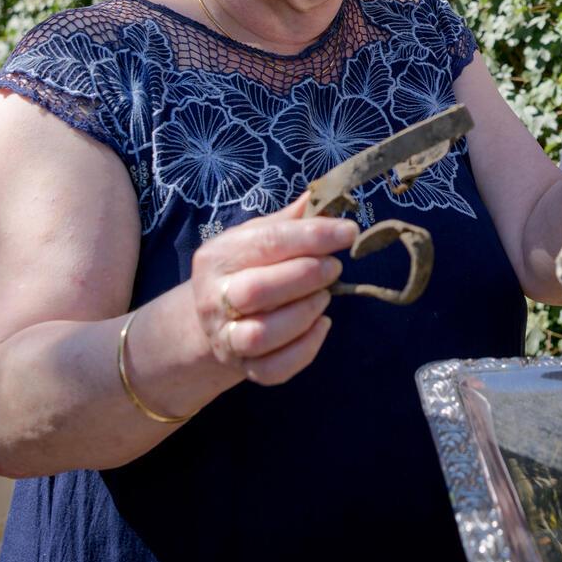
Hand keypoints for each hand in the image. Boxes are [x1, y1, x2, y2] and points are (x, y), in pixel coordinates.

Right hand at [189, 193, 355, 384]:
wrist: (212, 320)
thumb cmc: (244, 269)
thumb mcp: (256, 238)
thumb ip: (289, 221)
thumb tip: (324, 193)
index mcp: (218, 256)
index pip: (267, 241)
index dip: (313, 235)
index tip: (349, 231)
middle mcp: (215, 298)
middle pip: (258, 290)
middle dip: (306, 276)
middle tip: (334, 268)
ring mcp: (226, 337)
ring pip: (262, 334)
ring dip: (304, 314)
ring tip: (325, 297)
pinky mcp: (243, 368)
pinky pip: (274, 369)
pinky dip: (305, 350)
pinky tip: (321, 326)